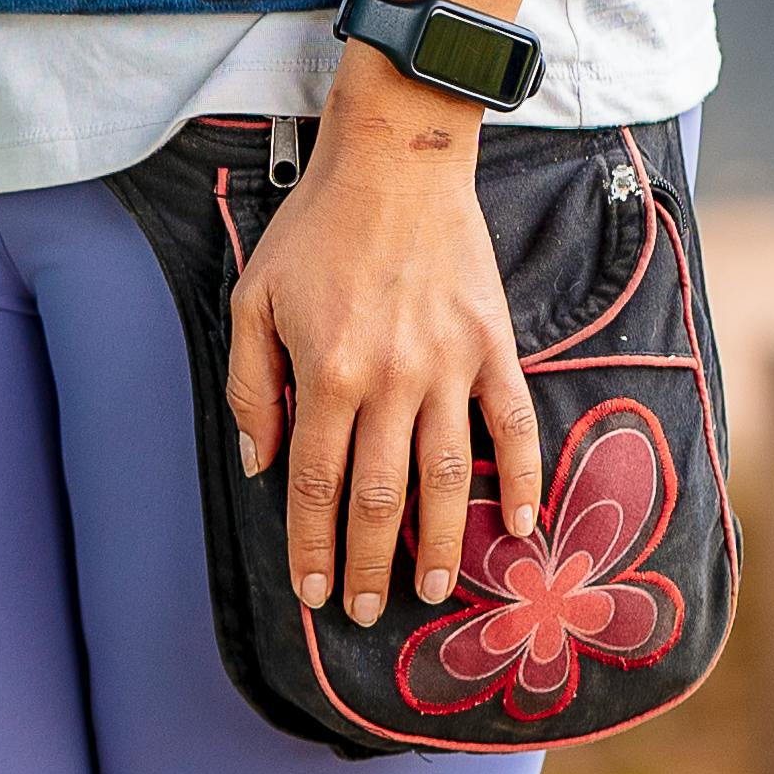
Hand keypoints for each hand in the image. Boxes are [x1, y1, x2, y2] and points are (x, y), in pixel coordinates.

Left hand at [223, 52, 545, 632]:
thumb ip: (250, 388)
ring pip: (448, 475)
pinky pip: (513, 424)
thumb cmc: (314, 229)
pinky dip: (523, 477)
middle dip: (369, 563)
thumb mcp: (253, 301)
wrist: (394, 162)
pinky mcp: (492, 345)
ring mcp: (449, 365)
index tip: (312, 592)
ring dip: (442, 541)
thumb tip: (261, 465)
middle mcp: (391, 380)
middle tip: (365, 611)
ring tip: (436, 591)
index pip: (317, 484)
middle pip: (380, 497)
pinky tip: (521, 525)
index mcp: (327, 374)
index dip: (312, 544)